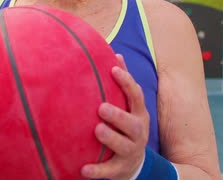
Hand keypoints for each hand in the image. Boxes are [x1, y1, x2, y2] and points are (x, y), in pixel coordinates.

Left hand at [81, 54, 149, 179]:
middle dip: (118, 115)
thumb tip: (116, 54)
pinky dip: (98, 171)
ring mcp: (131, 151)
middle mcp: (138, 133)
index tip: (114, 70)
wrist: (137, 163)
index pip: (136, 96)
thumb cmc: (128, 126)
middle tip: (101, 107)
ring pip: (124, 146)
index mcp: (139, 114)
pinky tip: (83, 170)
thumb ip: (123, 83)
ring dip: (111, 138)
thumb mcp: (130, 106)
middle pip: (133, 124)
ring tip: (98, 130)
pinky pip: (110, 171)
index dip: (127, 82)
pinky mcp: (121, 169)